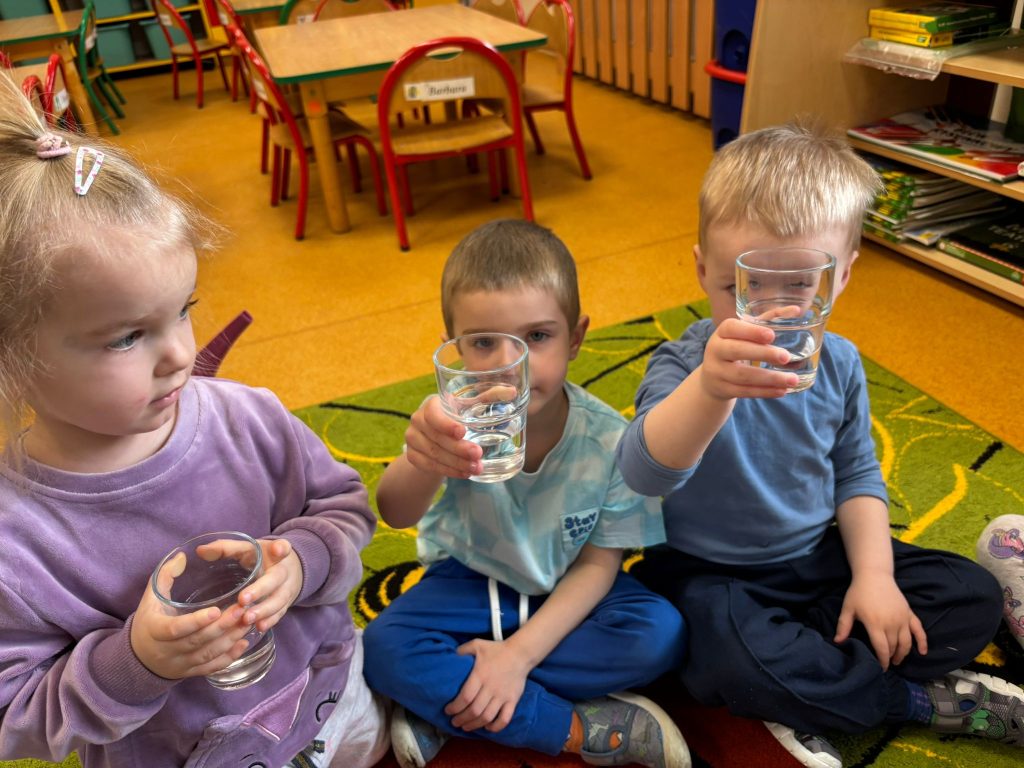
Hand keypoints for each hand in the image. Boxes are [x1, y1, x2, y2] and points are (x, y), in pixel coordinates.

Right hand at [130, 553, 253, 679]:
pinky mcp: (191, 673)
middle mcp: (167, 651)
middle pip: (197, 641)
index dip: (196, 621)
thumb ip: (165, 576)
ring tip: (248, 621)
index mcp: (155, 630)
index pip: (175, 629)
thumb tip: (183, 556)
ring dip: (229, 639)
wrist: (140, 657)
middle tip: (242, 610)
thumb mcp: (151, 597)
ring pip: (207, 655)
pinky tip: (244, 643)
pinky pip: (211, 668)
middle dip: (221, 626)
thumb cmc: (149, 620)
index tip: (216, 609)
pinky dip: (229, 657)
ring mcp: (180, 664)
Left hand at [235, 538, 303, 633]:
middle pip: (276, 580)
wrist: (289, 571)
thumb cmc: (261, 559)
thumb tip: (200, 551)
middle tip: (243, 599)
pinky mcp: (285, 605)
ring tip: (247, 619)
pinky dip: (270, 621)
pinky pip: (279, 614)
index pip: (282, 547)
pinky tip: (258, 627)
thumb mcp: (246, 549)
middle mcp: (284, 571)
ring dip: (264, 610)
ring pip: (279, 600)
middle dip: (261, 589)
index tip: (277, 550)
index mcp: (274, 553)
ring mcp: (286, 590)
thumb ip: (226, 548)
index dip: (281, 548)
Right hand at [404, 395, 482, 478]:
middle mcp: (417, 420)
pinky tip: (464, 473)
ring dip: (456, 463)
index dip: (446, 424)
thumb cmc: (455, 418)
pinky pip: (430, 466)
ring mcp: (412, 439)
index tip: (462, 432)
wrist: (436, 437)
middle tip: (477, 454)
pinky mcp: (412, 455)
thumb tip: (511, 391)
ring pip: (434, 454)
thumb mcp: (468, 408)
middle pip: (437, 437)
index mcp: (431, 405)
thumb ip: (487, 399)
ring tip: (475, 468)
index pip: (433, 414)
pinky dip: (449, 471)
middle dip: (459, 448)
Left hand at [444, 639, 531, 732]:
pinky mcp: (513, 700)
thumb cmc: (496, 650)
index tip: (448, 710)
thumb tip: (450, 657)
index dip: (454, 707)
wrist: (520, 653)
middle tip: (454, 721)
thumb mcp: (477, 645)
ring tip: (466, 727)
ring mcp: (503, 696)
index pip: (465, 697)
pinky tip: (487, 727)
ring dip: (474, 725)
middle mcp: (491, 688)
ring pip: (487, 717)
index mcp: (480, 675)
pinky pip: (505, 718)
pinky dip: (495, 727)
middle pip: (474, 711)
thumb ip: (462, 651)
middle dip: (461, 719)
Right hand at [699, 317, 797, 399]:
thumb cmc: (736, 347)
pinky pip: (745, 391)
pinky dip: (765, 392)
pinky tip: (782, 390)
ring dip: (770, 378)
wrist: (712, 377)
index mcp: (722, 332)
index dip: (751, 331)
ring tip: (792, 380)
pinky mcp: (722, 389)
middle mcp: (715, 350)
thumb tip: (796, 310)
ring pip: (743, 375)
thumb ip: (769, 319)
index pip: (732, 328)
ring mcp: (717, 371)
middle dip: (763, 354)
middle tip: (786, 357)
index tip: (772, 335)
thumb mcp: (746, 332)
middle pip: (736, 351)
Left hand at [834, 572, 927, 669]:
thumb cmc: (858, 592)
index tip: (880, 669)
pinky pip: (919, 630)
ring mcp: (902, 619)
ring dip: (903, 653)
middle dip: (890, 658)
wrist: (875, 575)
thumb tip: (837, 642)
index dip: (882, 661)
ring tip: (897, 660)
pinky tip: (922, 652)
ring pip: (906, 642)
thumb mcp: (847, 609)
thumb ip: (843, 626)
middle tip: (886, 664)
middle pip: (894, 647)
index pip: (881, 648)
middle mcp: (891, 623)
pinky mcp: (909, 614)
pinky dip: (922, 642)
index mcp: (875, 624)